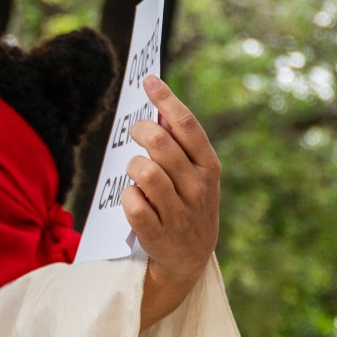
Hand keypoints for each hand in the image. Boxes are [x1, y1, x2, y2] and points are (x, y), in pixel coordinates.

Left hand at [124, 76, 221, 327]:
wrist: (188, 257)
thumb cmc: (186, 203)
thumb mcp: (193, 174)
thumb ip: (179, 145)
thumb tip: (156, 105)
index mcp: (208, 166)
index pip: (187, 126)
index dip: (166, 99)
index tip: (148, 80)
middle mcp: (197, 187)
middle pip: (160, 144)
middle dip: (140, 131)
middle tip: (134, 131)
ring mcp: (179, 211)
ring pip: (144, 171)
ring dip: (132, 167)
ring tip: (135, 171)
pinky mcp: (157, 232)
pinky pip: (132, 202)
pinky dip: (127, 196)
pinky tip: (133, 199)